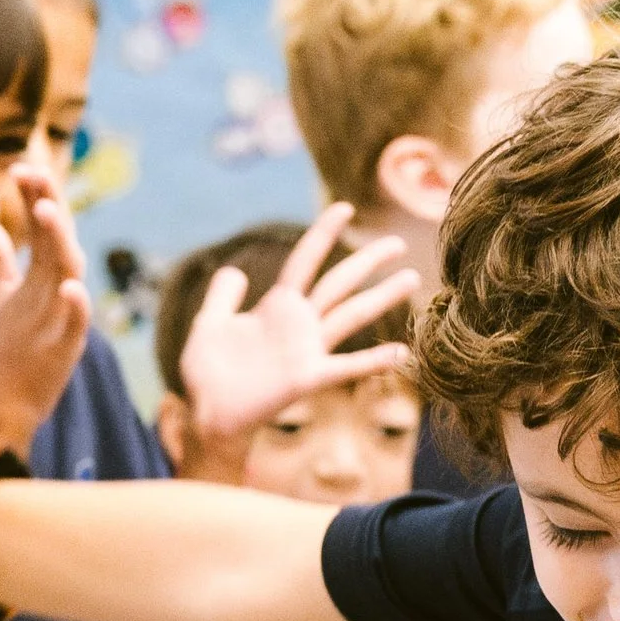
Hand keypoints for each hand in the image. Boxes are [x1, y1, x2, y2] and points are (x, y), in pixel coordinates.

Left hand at [0, 192, 89, 454]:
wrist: (8, 401)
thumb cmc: (10, 345)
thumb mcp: (0, 292)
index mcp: (44, 275)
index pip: (43, 226)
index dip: (35, 194)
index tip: (19, 166)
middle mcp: (57, 291)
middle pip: (57, 240)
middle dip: (48, 205)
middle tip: (33, 172)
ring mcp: (61, 319)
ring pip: (68, 274)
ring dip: (59, 241)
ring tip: (45, 209)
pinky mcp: (63, 350)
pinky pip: (76, 327)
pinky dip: (78, 308)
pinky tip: (72, 289)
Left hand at [179, 205, 411, 447]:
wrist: (207, 412)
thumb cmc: (207, 374)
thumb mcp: (209, 324)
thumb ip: (223, 296)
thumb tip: (235, 270)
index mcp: (277, 307)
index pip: (305, 261)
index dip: (323, 234)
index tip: (345, 208)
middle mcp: (300, 325)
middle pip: (340, 283)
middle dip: (368, 261)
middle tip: (398, 243)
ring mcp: (307, 350)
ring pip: (351, 315)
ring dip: (382, 297)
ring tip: (412, 278)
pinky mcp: (308, 378)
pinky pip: (346, 367)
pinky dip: (374, 360)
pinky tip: (402, 353)